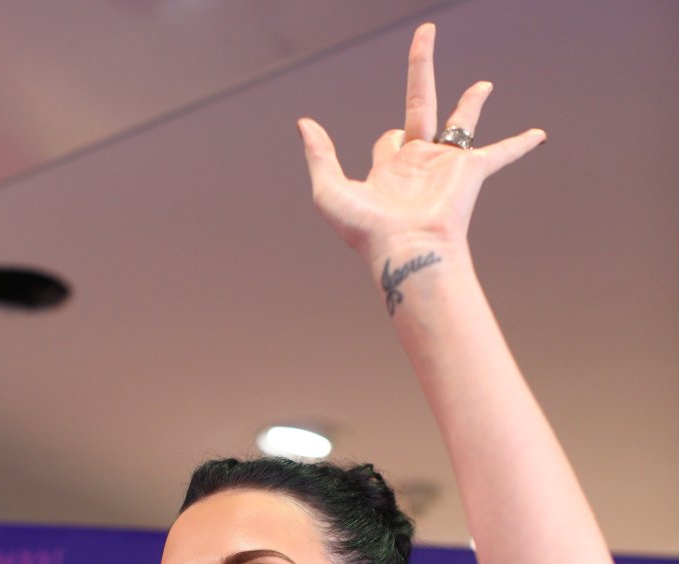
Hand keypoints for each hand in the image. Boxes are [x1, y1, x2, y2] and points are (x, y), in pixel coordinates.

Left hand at [297, 22, 544, 265]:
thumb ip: (319, 155)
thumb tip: (304, 123)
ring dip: (472, 102)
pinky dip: (519, 144)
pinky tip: (539, 135)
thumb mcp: (330, 191)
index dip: (387, 141)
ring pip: (460, 123)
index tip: (387, 147)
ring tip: (484, 85)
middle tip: (426, 32)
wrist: (407, 251)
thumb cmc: (368, 232)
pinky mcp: (470, 172)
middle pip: (421, 106)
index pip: (389, 140)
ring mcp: (445, 166)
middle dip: (421, 68)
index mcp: (390, 170)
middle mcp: (419, 164)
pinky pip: (501, 153)